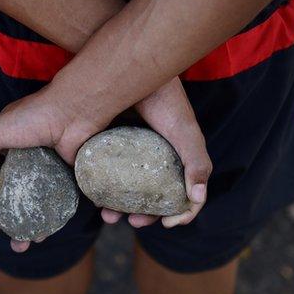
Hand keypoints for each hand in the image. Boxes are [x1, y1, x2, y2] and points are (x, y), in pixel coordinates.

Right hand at [0, 86, 106, 251]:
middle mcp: (23, 157)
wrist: (76, 112)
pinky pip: (52, 203)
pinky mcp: (64, 177)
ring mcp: (44, 169)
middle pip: (6, 192)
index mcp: (4, 143)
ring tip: (19, 244)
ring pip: (29, 202)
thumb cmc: (34, 117)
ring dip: (22, 225)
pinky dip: (46, 220)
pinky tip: (42, 234)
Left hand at [100, 77, 211, 227]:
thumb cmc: (162, 100)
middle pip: (146, 196)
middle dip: (143, 215)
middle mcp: (145, 157)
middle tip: (135, 221)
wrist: (126, 72)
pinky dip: (98, 193)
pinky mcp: (98, 148)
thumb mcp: (186, 133)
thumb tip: (196, 199)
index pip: (176, 192)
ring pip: (120, 191)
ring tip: (110, 217)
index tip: (168, 221)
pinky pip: (98, 176)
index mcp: (170, 156)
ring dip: (117, 210)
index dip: (175, 211)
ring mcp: (121, 154)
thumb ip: (197, 164)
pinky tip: (96, 201)